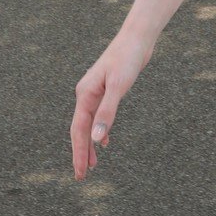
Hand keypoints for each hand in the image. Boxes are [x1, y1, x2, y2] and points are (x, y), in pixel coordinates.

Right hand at [71, 27, 155, 179]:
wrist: (136, 39)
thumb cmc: (127, 59)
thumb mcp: (118, 87)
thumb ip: (108, 112)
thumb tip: (99, 139)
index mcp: (85, 95)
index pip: (79, 131)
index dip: (79, 153)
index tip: (80, 173)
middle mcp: (86, 95)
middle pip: (80, 130)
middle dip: (81, 153)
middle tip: (82, 176)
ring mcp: (95, 93)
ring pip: (89, 124)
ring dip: (90, 144)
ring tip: (93, 165)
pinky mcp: (106, 91)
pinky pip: (98, 116)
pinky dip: (100, 131)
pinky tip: (106, 142)